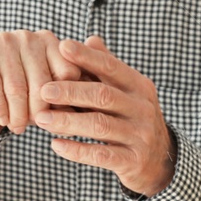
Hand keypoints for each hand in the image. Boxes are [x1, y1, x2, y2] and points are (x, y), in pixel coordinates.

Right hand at [0, 30, 85, 135]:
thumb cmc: (18, 87)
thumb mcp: (44, 87)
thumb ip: (65, 92)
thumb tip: (85, 110)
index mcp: (52, 43)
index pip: (67, 73)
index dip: (63, 101)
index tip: (58, 119)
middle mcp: (30, 38)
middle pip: (42, 83)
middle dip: (39, 112)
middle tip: (34, 127)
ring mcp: (5, 40)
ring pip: (17, 86)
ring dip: (17, 114)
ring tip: (17, 128)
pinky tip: (0, 119)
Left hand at [35, 34, 175, 196]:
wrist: (159, 160)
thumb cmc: (133, 119)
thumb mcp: (127, 92)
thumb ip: (109, 68)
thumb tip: (90, 39)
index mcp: (140, 87)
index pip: (112, 67)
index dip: (87, 57)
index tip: (62, 46)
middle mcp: (143, 109)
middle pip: (104, 95)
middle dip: (71, 91)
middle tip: (43, 89)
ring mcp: (140, 135)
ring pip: (100, 125)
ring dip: (67, 121)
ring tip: (41, 119)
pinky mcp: (132, 161)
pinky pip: (101, 154)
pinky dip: (76, 150)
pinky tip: (55, 145)